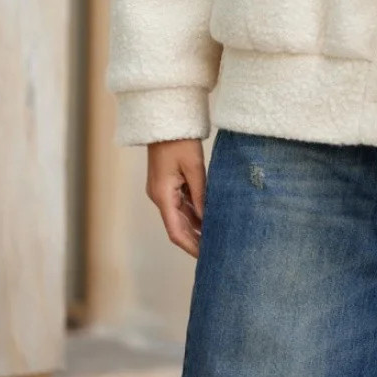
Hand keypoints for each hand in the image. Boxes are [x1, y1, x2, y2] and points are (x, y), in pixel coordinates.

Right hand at [147, 138, 206, 256]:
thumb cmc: (179, 141)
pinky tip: (209, 219)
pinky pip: (181, 204)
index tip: (206, 257)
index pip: (176, 231)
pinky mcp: (168, 184)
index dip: (190, 246)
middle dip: (195, 239)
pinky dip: (194, 213)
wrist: (164, 120)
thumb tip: (208, 220)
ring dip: (196, 227)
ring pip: (180, 216)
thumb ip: (201, 195)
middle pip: (178, 226)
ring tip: (216, 238)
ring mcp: (162, 191)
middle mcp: (159, 197)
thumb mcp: (194, 167)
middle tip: (216, 251)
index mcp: (163, 195)